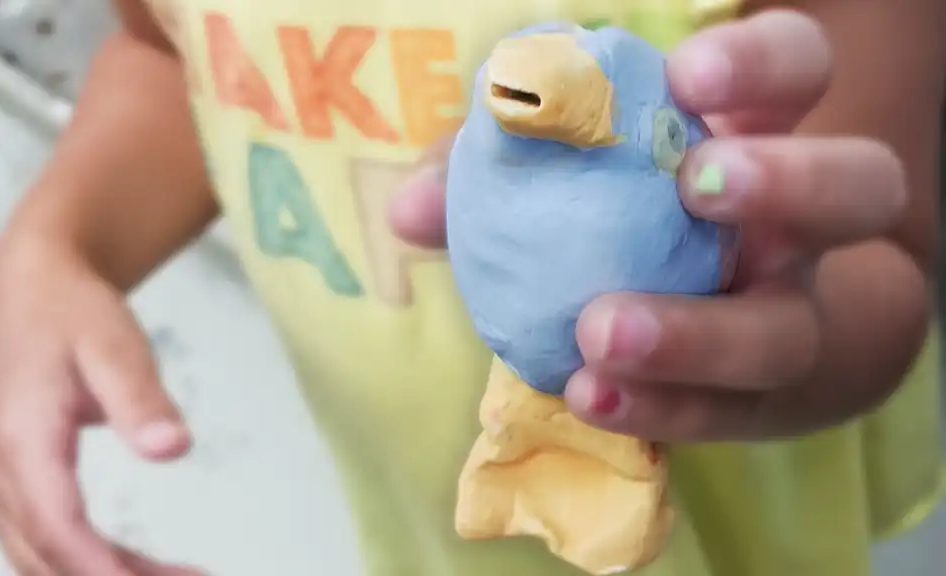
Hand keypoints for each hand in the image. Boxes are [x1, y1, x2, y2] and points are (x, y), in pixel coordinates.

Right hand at [0, 236, 202, 574]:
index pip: (57, 527)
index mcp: (21, 440)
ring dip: (105, 575)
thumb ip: (141, 399)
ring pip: (43, 556)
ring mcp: (3, 478)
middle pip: (48, 556)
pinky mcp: (18, 478)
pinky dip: (90, 560)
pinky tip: (139, 569)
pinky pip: (46, 537)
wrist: (33, 284)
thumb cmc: (73, 311)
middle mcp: (1, 470)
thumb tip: (174, 450)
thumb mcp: (114, 345)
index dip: (102, 572)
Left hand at [389, 10, 907, 440]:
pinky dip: (654, 406)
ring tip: (604, 332)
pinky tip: (585, 394)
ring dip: (699, 334)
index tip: (689, 74)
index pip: (796, 70)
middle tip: (699, 186)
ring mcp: (787, 319)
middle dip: (789, 180)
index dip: (760, 64)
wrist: (709, 336)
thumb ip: (491, 181)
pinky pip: (725, 413)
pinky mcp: (759, 404)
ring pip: (791, 329)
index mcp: (754, 138)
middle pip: (857, 186)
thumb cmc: (624, 228)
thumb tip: (408, 209)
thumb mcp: (565, 185)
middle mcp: (795, 229)